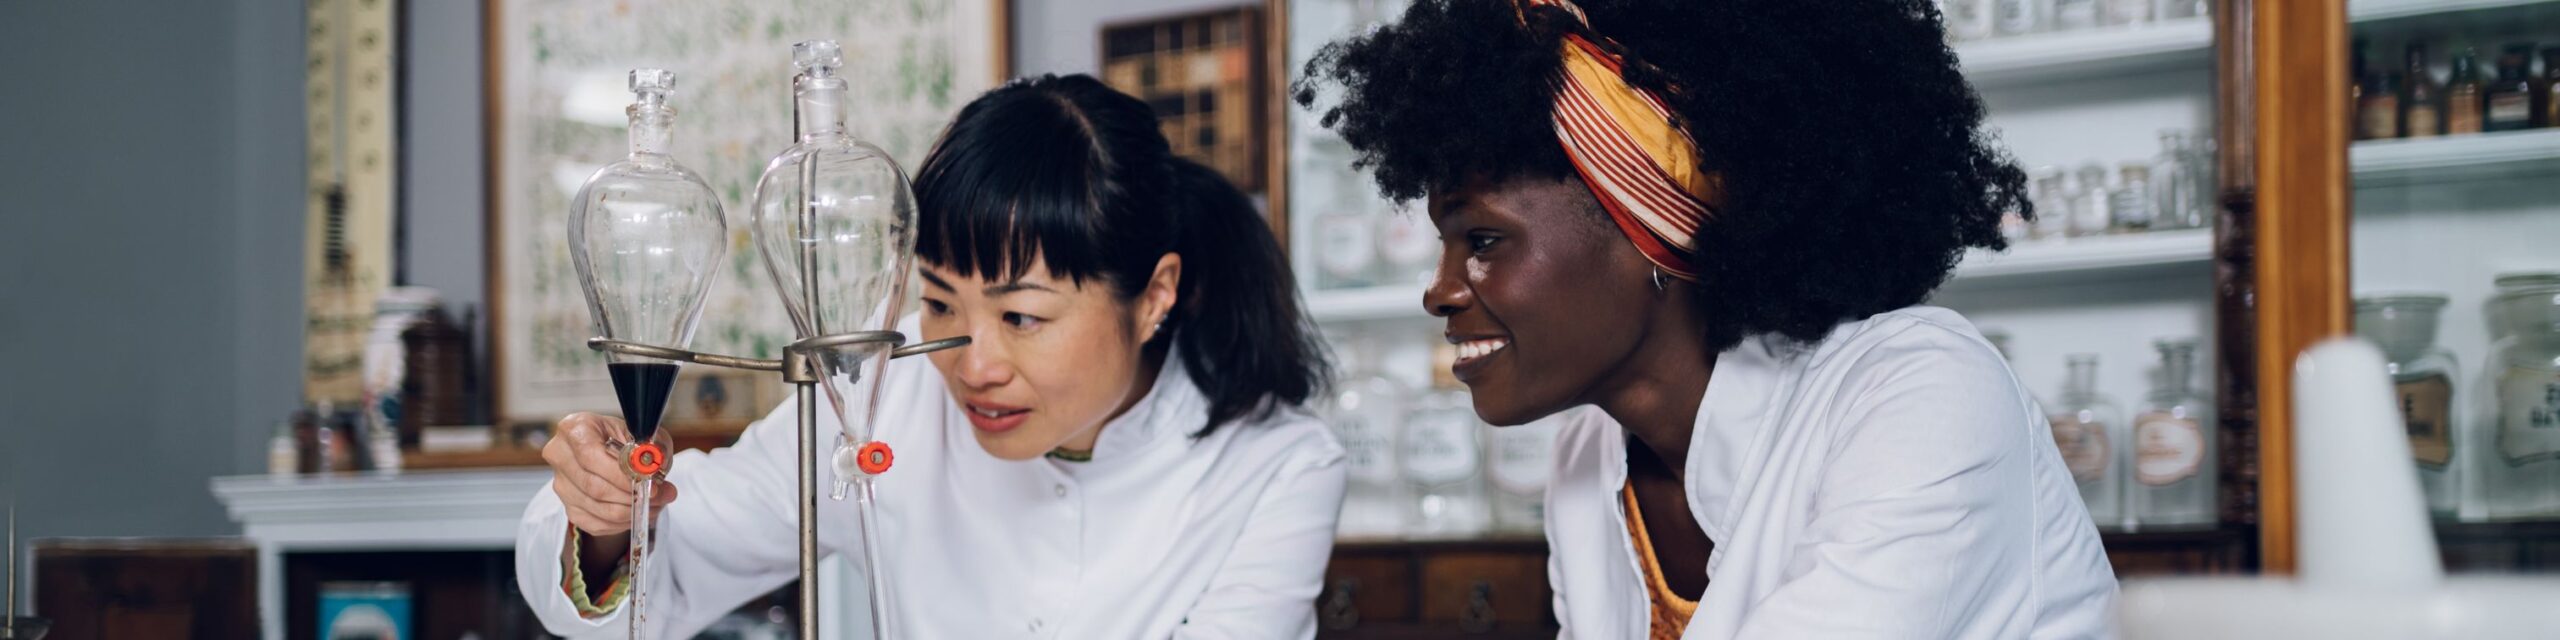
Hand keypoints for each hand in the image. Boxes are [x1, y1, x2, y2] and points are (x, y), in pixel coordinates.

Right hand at [545, 412, 678, 537]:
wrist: (613, 452)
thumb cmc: (626, 440)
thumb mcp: (645, 436)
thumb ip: (652, 452)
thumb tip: (655, 475)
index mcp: (575, 428)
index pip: (590, 456)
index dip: (620, 474)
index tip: (647, 483)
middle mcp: (560, 455)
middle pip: (594, 486)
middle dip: (631, 496)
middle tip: (658, 497)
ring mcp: (562, 484)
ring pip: (597, 508)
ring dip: (631, 511)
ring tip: (654, 504)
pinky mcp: (569, 507)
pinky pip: (596, 523)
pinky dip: (621, 522)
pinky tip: (636, 512)